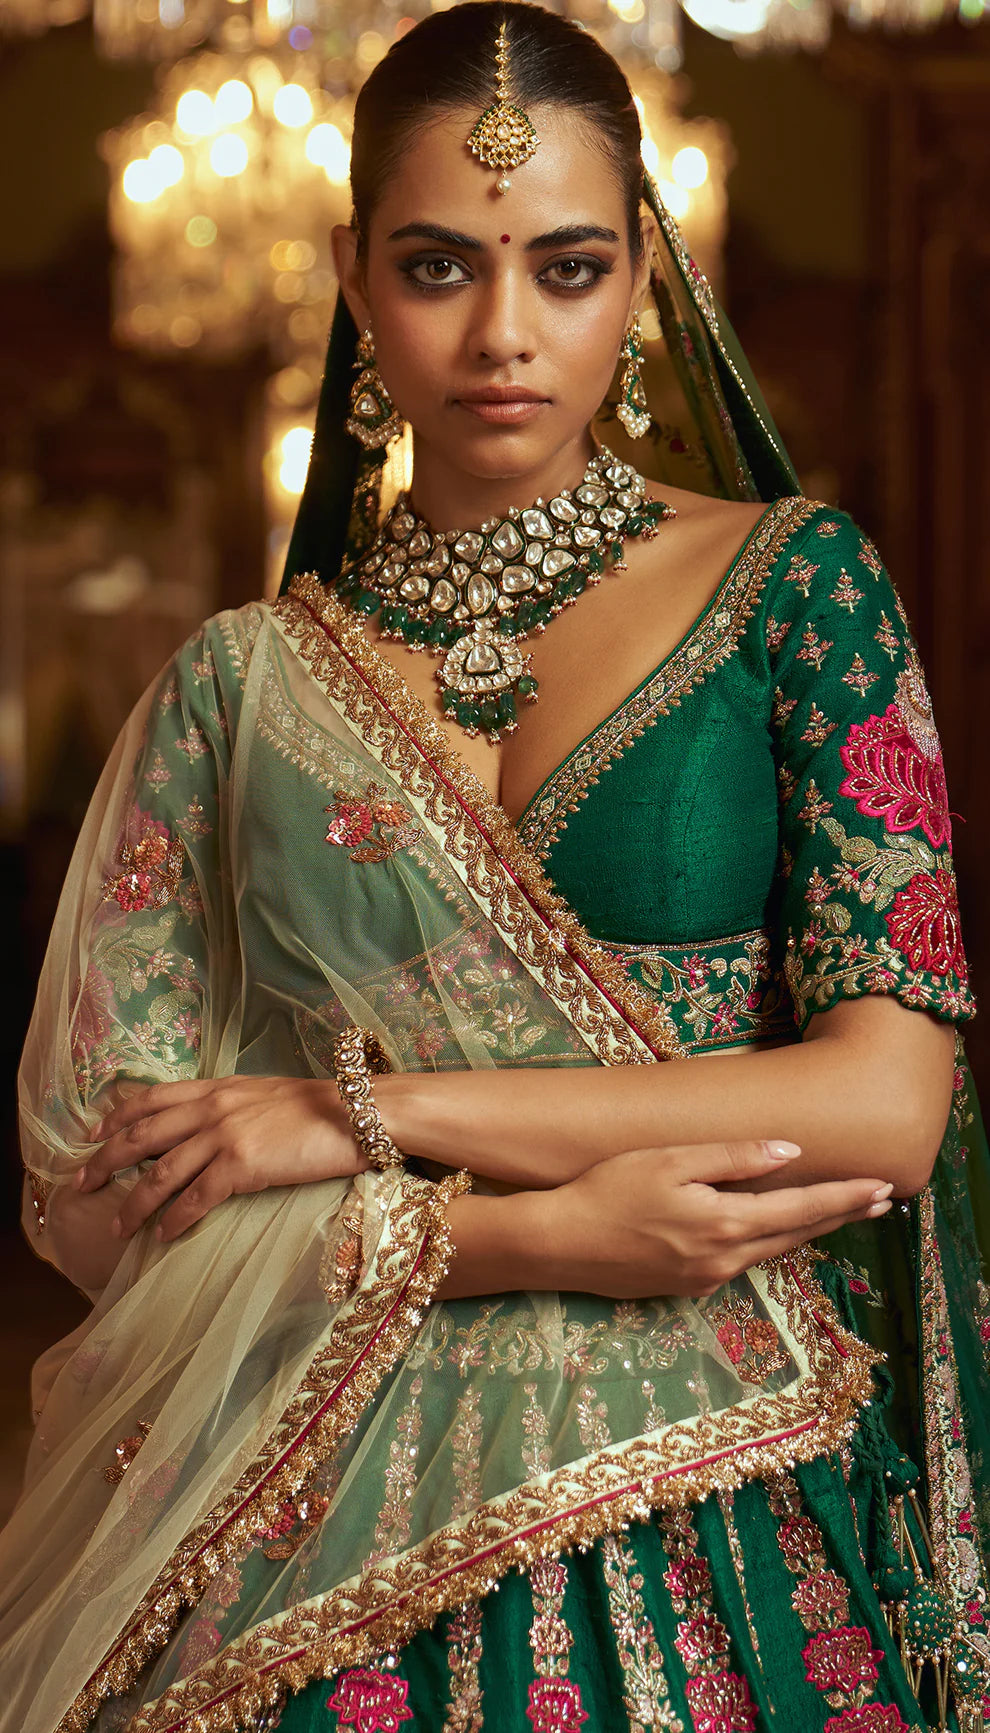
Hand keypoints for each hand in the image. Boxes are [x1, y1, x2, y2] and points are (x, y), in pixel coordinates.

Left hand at [76, 1077, 366, 1241]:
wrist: (358, 1111)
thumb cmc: (320, 1108)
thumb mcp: (264, 1094)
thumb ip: (231, 1104)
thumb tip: (208, 1124)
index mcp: (216, 1087)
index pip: (150, 1099)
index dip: (116, 1117)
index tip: (92, 1135)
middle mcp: (212, 1107)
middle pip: (141, 1135)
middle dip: (106, 1162)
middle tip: (82, 1184)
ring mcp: (225, 1135)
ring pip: (161, 1173)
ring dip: (133, 1204)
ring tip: (118, 1227)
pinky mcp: (243, 1164)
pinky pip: (196, 1198)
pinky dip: (174, 1220)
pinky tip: (163, 1236)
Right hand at [542, 1139, 892, 1298]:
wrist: (559, 1244)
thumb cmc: (609, 1189)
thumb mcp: (671, 1160)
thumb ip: (732, 1157)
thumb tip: (788, 1153)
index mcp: (726, 1223)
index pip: (803, 1208)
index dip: (845, 1197)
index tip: (884, 1188)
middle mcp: (726, 1258)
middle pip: (797, 1234)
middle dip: (841, 1216)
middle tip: (883, 1202)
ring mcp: (707, 1278)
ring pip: (771, 1249)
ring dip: (808, 1229)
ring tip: (838, 1213)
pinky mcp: (688, 1287)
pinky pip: (740, 1259)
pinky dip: (767, 1240)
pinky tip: (771, 1228)